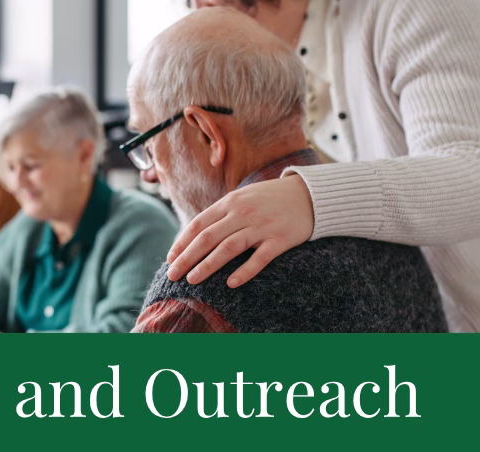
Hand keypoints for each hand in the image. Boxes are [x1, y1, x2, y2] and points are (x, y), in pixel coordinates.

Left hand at [166, 174, 313, 286]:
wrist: (309, 194)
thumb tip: (196, 233)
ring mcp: (261, 226)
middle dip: (186, 257)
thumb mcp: (242, 197)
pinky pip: (259, 258)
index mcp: (230, 202)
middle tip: (172, 274)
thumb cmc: (270, 199)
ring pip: (228, 248)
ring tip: (192, 279)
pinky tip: (230, 284)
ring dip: (207, 265)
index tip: (170, 258)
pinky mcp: (280, 239)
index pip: (199, 224)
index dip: (182, 242)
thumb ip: (221, 213)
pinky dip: (244, 271)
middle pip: (207, 238)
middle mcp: (242, 213)